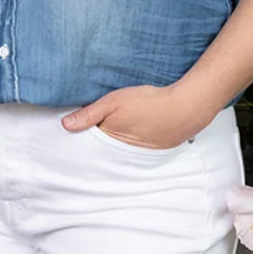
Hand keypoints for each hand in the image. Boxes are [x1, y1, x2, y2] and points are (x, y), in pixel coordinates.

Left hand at [61, 83, 212, 150]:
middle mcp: (125, 151)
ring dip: (115, 142)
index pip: (90, 142)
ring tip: (112, 131)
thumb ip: (89, 114)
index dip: (82, 135)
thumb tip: (66, 125)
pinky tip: (133, 130)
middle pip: (104, 147)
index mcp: (112, 140)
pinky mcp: (156, 148)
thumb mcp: (113, 102)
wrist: (186, 107)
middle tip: (89, 132)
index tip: (71, 133)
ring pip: (120, 148)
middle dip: (96, 140)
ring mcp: (142, 152)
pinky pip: (137, 148)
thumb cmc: (148, 102)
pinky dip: (131, 142)